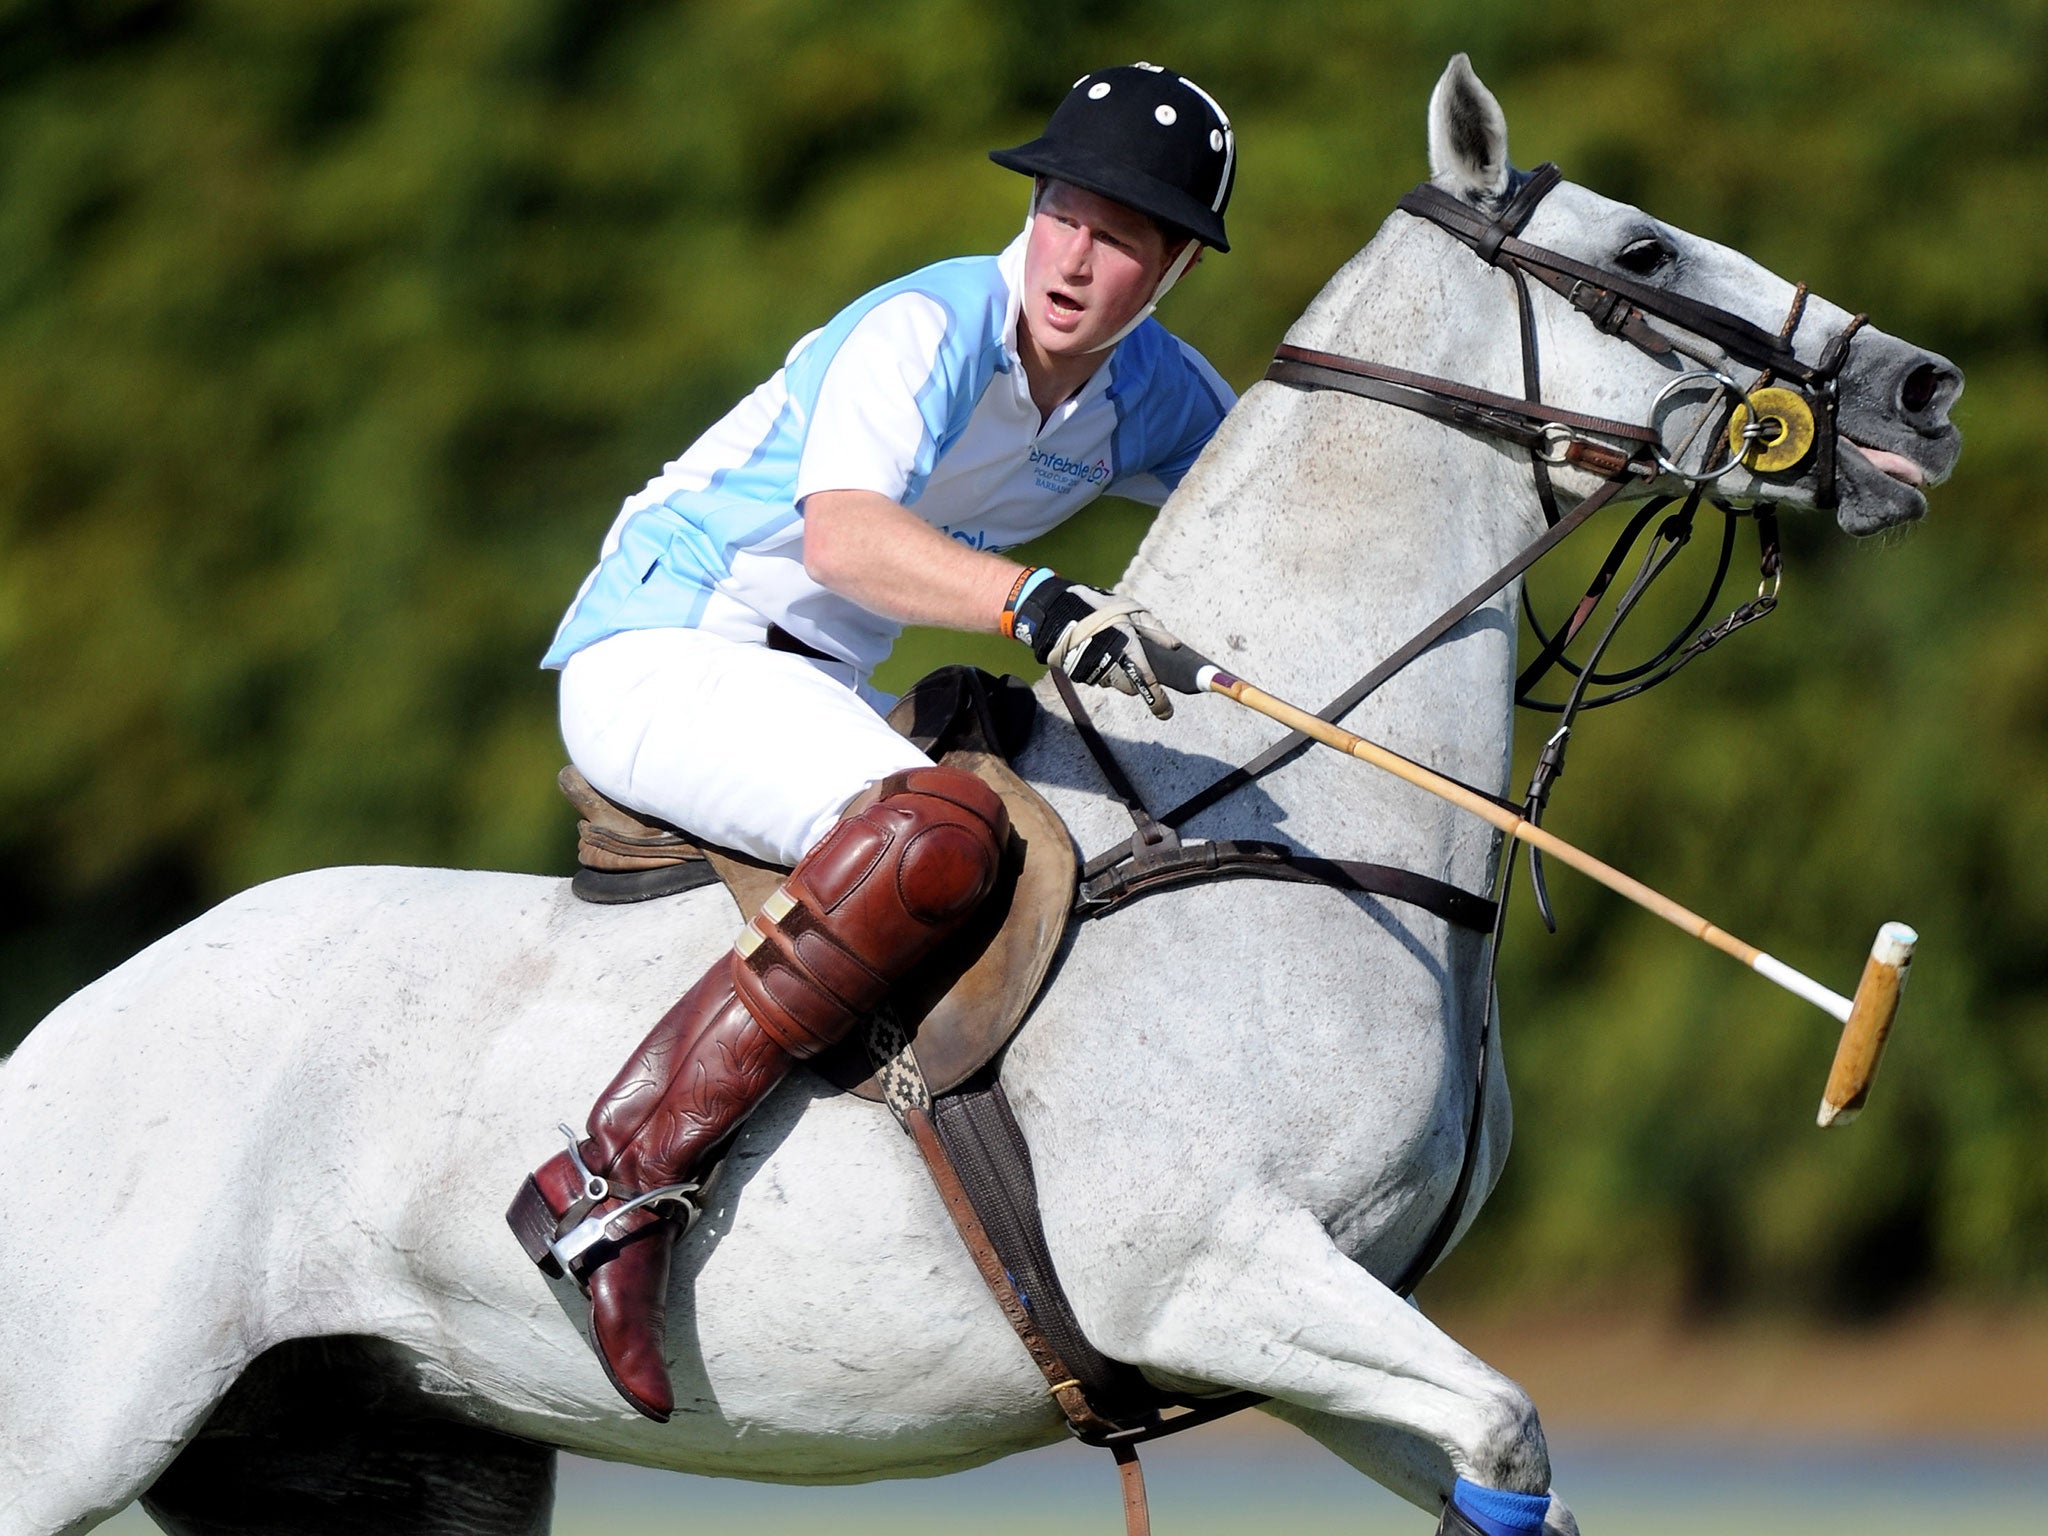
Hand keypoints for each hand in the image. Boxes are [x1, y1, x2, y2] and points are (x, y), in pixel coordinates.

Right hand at [1010, 574, 1181, 719]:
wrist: (1059, 610)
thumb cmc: (1100, 608)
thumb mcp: (1131, 610)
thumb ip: (1154, 629)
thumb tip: (1175, 646)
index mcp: (1128, 648)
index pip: (1147, 681)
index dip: (1158, 700)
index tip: (1166, 713)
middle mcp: (1112, 664)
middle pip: (1130, 688)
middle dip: (1137, 682)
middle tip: (1137, 665)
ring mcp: (1094, 671)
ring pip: (1115, 684)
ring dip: (1120, 674)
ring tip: (1114, 651)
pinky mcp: (1080, 674)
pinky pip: (1100, 677)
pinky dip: (1105, 669)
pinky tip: (1101, 651)